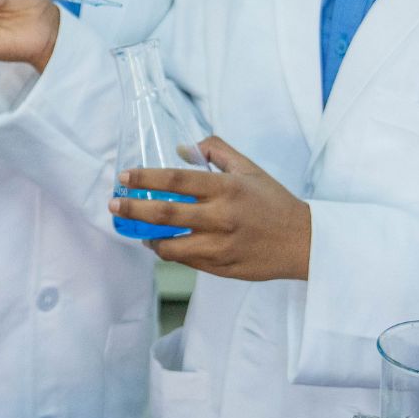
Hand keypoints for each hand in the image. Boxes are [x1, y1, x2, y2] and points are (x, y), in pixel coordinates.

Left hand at [108, 137, 311, 281]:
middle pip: (165, 214)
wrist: (303, 242)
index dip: (145, 178)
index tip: (124, 177)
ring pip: (171, 246)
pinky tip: (161, 244)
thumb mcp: (249, 168)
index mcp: (226, 189)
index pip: (176, 181)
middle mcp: (221, 218)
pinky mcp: (222, 268)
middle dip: (133, 209)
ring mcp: (221, 247)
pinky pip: (186, 261)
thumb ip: (217, 151)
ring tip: (136, 231)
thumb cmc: (274, 202)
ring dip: (148, 238)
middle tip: (115, 205)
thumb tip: (182, 149)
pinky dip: (169, 252)